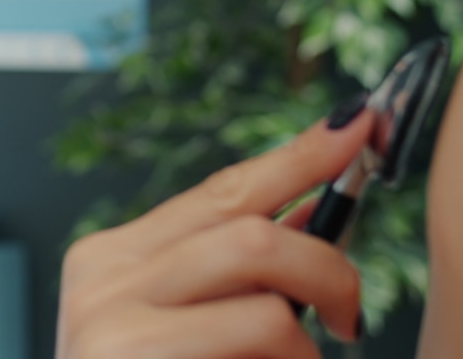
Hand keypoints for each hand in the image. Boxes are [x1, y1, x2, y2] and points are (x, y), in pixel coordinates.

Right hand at [55, 103, 372, 358]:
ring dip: (303, 344)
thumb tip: (315, 212)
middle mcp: (101, 282)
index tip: (361, 126)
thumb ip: (230, 276)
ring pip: (262, 306)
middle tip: (351, 316)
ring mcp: (108, 331)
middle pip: (249, 236)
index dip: (298, 159)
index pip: (220, 191)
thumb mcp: (181, 329)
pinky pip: (256, 347)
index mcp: (110, 259)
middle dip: (327, 269)